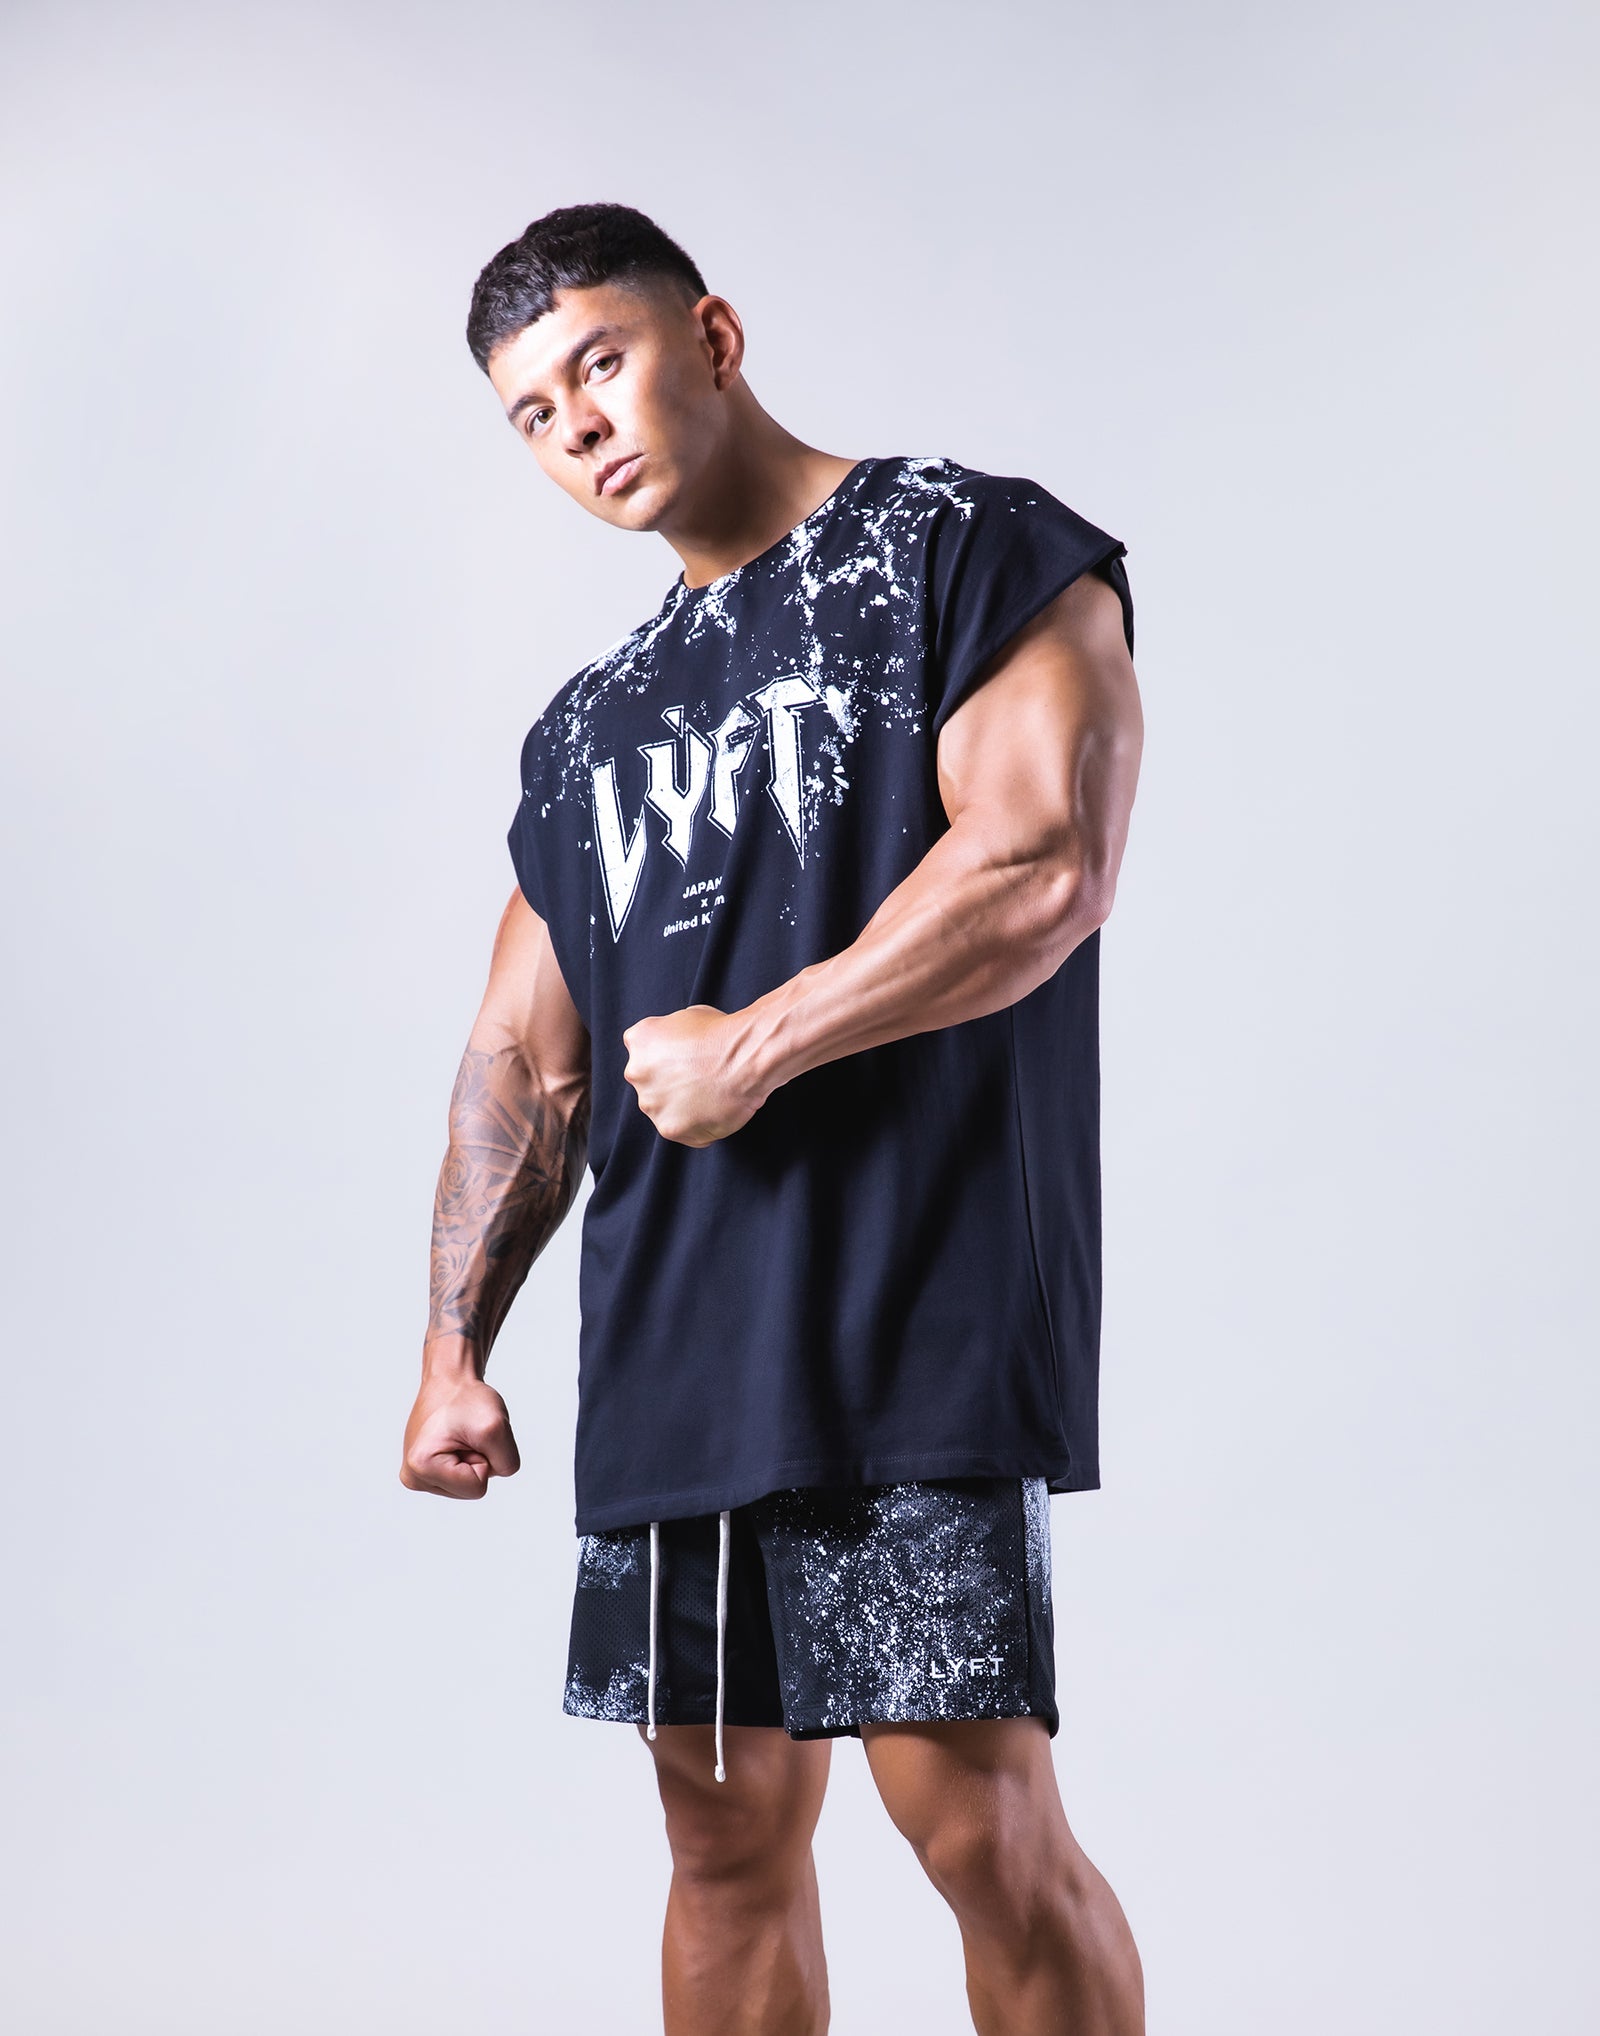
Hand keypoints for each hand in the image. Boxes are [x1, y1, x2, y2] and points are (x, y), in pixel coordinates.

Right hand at [400, 1370, 520, 1498]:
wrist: (450, 1380)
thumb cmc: (467, 1398)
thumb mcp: (496, 1427)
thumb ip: (508, 1462)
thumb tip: (499, 1475)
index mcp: (421, 1468)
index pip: (477, 1488)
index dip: (484, 1457)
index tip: (468, 1433)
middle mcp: (413, 1477)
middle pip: (472, 1490)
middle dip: (478, 1459)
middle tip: (466, 1433)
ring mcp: (417, 1476)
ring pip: (468, 1485)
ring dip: (474, 1457)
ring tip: (461, 1435)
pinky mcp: (425, 1472)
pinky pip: (463, 1479)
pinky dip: (468, 1458)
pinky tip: (456, 1440)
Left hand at [621, 1004, 765, 1146]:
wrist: (745, 1057)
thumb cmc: (724, 1034)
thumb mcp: (688, 1016)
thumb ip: (670, 1035)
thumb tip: (679, 1046)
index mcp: (639, 1040)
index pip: (644, 1053)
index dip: (668, 1058)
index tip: (686, 1060)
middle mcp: (636, 1072)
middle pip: (650, 1082)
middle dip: (671, 1082)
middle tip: (700, 1079)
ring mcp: (651, 1103)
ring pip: (662, 1108)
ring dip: (682, 1105)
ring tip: (710, 1095)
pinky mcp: (669, 1128)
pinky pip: (681, 1131)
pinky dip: (696, 1126)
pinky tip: (714, 1111)